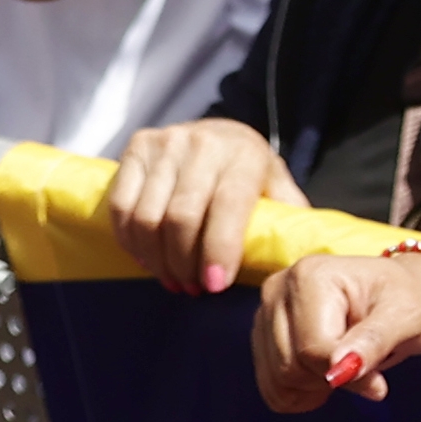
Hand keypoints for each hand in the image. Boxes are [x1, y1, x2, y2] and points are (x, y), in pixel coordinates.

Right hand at [103, 120, 300, 294]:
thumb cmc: (249, 170)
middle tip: (193, 288)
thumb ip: (287, 217)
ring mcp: (164, 144)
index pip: (227, 208)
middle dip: (184, 263)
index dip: (218, 251)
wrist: (218, 133)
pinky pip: (120, 207)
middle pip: (181, 218)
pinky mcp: (135, 149)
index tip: (215, 284)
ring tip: (173, 278)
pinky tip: (147, 258)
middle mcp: (202, 144)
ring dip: (157, 259)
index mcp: (244, 155)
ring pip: (147, 217)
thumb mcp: (277, 186)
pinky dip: (130, 241)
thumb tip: (300, 258)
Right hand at [254, 249, 420, 410]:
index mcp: (310, 276)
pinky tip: (326, 374)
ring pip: (277, 380)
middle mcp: (278, 289)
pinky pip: (271, 387)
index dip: (347, 372)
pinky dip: (300, 393)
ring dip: (317, 387)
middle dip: (331, 378)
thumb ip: (373, 341)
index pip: (313, 348)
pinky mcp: (262, 335)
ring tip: (346, 362)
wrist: (401, 295)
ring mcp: (265, 313)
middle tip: (363, 363)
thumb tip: (339, 371)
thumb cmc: (408, 301)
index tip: (377, 378)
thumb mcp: (406, 317)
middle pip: (290, 366)